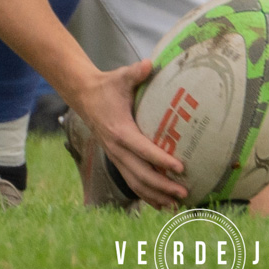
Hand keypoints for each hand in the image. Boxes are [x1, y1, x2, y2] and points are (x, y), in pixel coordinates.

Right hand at [66, 59, 187, 209]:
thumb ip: (136, 72)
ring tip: (176, 205)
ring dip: (155, 195)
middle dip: (162, 185)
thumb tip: (150, 63)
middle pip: (140, 174)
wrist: (84, 97)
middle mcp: (117, 149)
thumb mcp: (121, 77)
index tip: (180, 167)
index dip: (161, 160)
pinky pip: (131, 182)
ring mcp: (116, 157)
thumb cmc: (108, 86)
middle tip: (184, 191)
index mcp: (120, 131)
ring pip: (136, 183)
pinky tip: (161, 203)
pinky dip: (146, 195)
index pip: (143, 150)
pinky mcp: (117, 160)